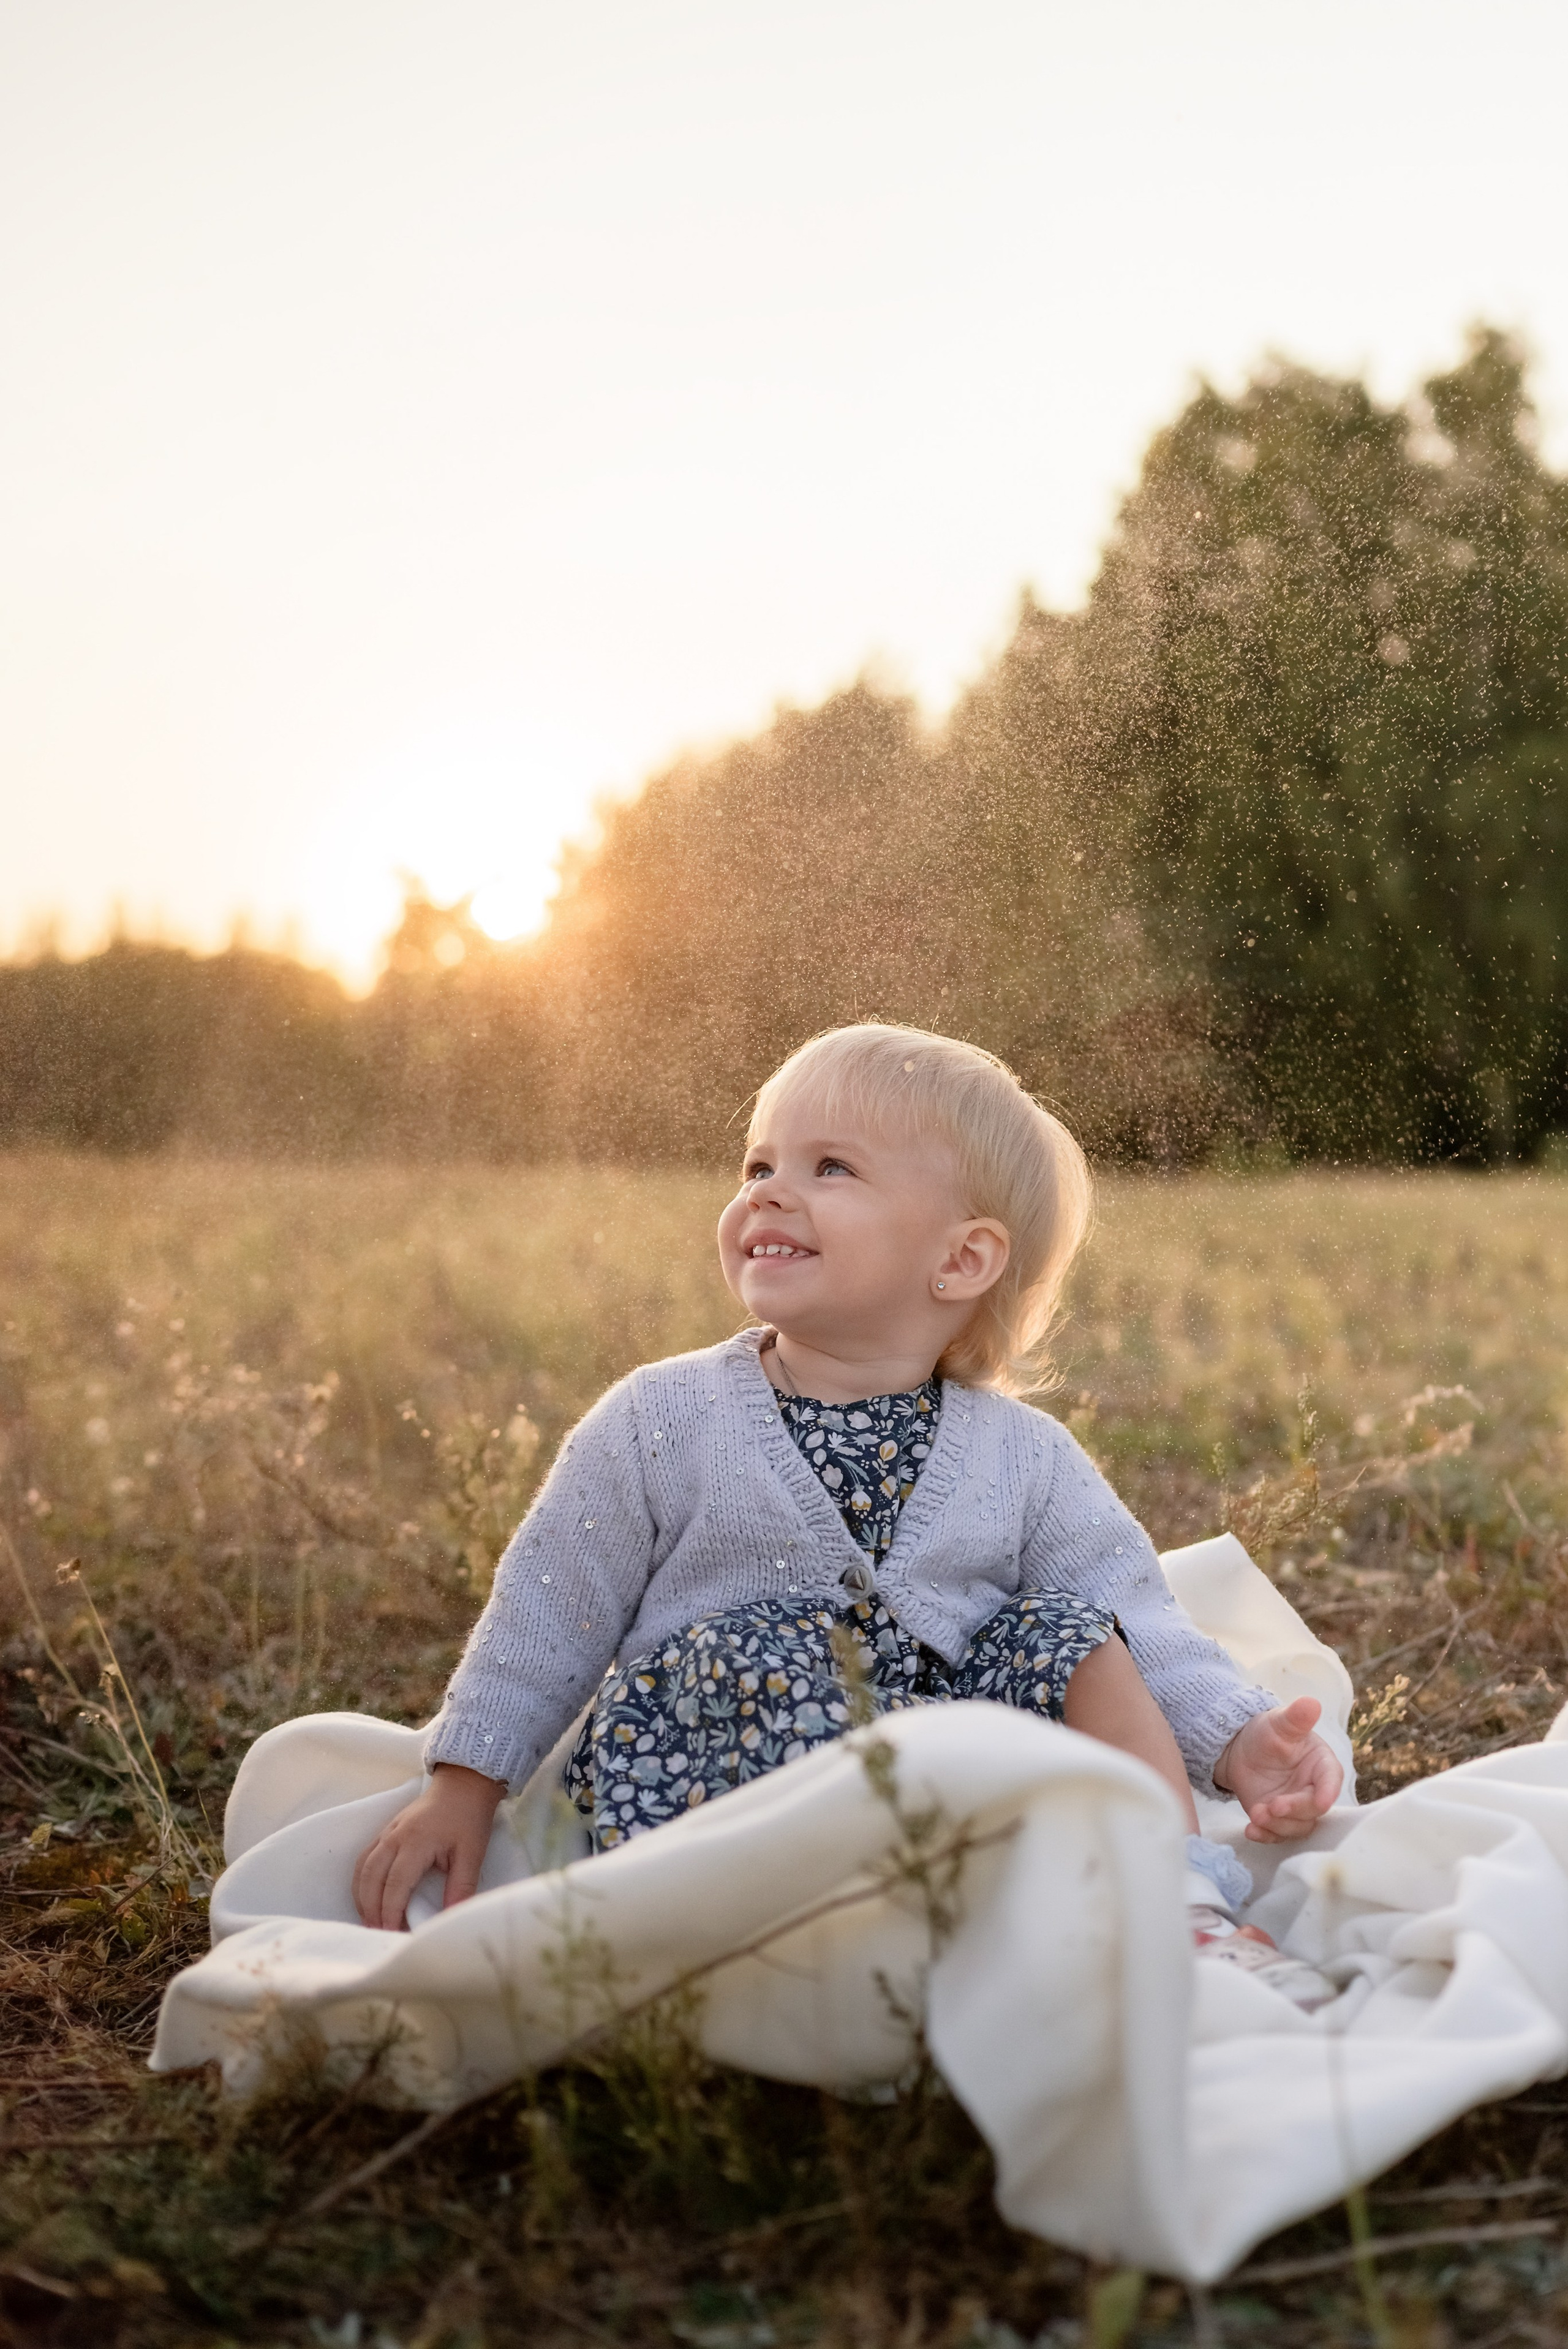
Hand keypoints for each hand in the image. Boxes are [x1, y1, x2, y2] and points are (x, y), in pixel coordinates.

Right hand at [351, 1763, 505, 1930]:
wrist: (463, 1786)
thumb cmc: (468, 1819)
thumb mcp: (472, 1853)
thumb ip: (461, 1886)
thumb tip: (452, 1917)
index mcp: (416, 1842)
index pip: (396, 1884)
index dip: (391, 1912)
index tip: (393, 1933)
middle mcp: (394, 1837)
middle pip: (372, 1878)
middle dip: (372, 1910)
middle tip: (379, 1934)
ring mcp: (387, 1832)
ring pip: (363, 1869)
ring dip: (363, 1898)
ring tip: (370, 1922)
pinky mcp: (385, 1831)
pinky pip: (364, 1858)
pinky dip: (361, 1881)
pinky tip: (367, 1897)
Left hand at [1214, 1698, 1343, 1843]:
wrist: (1241, 1749)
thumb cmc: (1267, 1733)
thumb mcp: (1279, 1723)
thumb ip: (1296, 1718)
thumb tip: (1312, 1702)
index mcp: (1322, 1766)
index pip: (1330, 1781)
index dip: (1328, 1792)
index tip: (1321, 1801)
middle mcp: (1314, 1790)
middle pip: (1314, 1810)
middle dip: (1294, 1811)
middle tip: (1272, 1807)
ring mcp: (1296, 1808)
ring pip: (1297, 1827)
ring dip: (1278, 1826)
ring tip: (1256, 1816)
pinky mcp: (1279, 1821)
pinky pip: (1277, 1835)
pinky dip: (1265, 1836)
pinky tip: (1251, 1831)